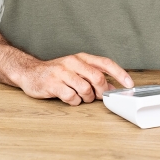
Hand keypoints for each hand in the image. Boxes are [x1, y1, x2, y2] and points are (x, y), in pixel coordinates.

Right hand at [17, 53, 133, 105]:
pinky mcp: (52, 84)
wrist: (30, 72)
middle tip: (98, 96)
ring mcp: (61, 72)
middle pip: (97, 77)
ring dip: (86, 98)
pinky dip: (74, 102)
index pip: (105, 63)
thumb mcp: (77, 71)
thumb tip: (113, 87)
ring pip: (85, 89)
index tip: (129, 84)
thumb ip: (95, 77)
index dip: (119, 73)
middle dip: (101, 90)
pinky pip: (71, 97)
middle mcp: (72, 62)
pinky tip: (70, 99)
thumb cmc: (57, 72)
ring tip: (80, 97)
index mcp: (81, 58)